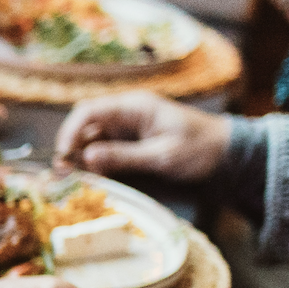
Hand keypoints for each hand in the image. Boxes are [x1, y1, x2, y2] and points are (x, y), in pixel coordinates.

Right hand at [54, 90, 228, 182]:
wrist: (226, 153)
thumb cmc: (200, 148)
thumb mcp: (162, 155)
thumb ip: (124, 156)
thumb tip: (86, 156)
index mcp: (134, 107)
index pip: (89, 111)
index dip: (70, 131)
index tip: (62, 155)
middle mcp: (125, 114)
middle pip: (85, 126)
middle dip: (70, 148)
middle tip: (62, 174)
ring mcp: (126, 129)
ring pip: (91, 140)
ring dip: (80, 159)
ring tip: (73, 180)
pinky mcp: (129, 143)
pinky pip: (103, 151)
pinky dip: (94, 165)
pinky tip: (91, 179)